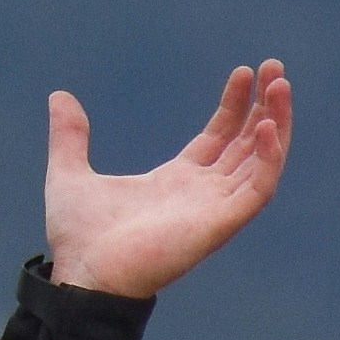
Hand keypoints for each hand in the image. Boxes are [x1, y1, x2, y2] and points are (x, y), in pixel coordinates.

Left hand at [42, 60, 293, 299]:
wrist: (82, 274)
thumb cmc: (79, 238)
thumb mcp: (70, 173)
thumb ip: (69, 136)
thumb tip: (59, 96)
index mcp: (176, 182)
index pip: (218, 137)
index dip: (234, 105)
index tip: (244, 72)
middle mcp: (202, 194)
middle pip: (246, 144)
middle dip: (264, 106)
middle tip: (274, 66)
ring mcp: (214, 208)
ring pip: (260, 161)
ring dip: (276, 123)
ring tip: (281, 84)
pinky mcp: (220, 223)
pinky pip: (257, 189)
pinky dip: (268, 158)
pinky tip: (266, 125)